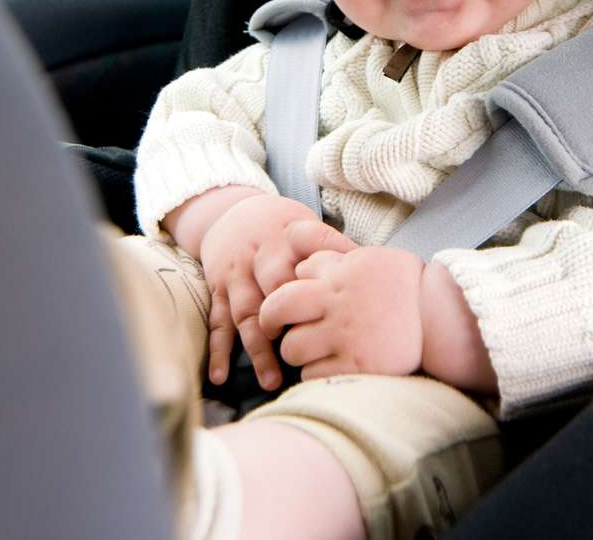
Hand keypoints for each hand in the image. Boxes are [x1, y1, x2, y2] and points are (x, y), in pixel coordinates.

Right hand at [198, 194, 354, 389]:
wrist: (231, 212)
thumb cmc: (281, 228)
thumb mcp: (307, 227)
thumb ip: (336, 250)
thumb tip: (375, 272)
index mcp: (289, 238)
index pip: (306, 254)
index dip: (318, 278)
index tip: (333, 307)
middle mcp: (260, 255)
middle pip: (273, 285)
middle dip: (288, 317)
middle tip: (306, 350)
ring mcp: (237, 275)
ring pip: (246, 312)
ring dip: (258, 348)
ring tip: (271, 380)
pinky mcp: (218, 289)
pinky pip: (218, 322)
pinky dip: (218, 350)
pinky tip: (221, 377)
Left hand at [258, 245, 425, 378]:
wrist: (440, 316)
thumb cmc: (402, 285)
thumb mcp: (365, 256)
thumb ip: (328, 253)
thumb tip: (294, 250)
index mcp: (339, 275)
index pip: (290, 280)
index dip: (284, 294)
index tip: (289, 306)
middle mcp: (337, 304)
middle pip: (277, 311)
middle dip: (271, 321)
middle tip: (277, 329)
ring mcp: (345, 336)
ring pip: (292, 348)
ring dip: (297, 351)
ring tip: (313, 349)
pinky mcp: (356, 366)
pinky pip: (312, 375)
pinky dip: (315, 373)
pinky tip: (331, 365)